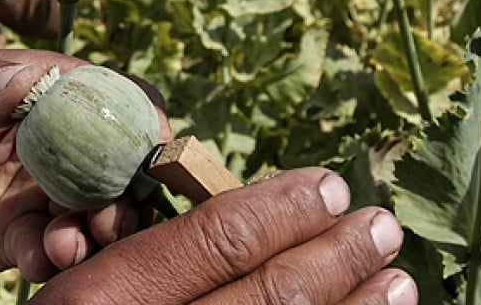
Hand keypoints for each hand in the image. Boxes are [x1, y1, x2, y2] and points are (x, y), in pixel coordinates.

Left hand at [0, 51, 170, 279]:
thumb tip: (23, 82)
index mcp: (52, 93)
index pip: (119, 99)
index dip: (145, 124)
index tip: (149, 155)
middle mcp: (61, 143)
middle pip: (120, 165)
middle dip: (126, 195)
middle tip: (108, 220)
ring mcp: (44, 190)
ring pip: (93, 214)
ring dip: (94, 234)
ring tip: (65, 246)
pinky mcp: (21, 232)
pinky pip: (50, 249)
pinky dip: (52, 258)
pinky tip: (37, 261)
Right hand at [33, 170, 417, 304]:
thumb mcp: (84, 289)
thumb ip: (154, 259)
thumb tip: (250, 221)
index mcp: (108, 295)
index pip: (218, 238)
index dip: (283, 208)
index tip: (329, 186)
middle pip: (270, 293)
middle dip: (336, 255)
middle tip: (381, 225)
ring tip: (396, 279)